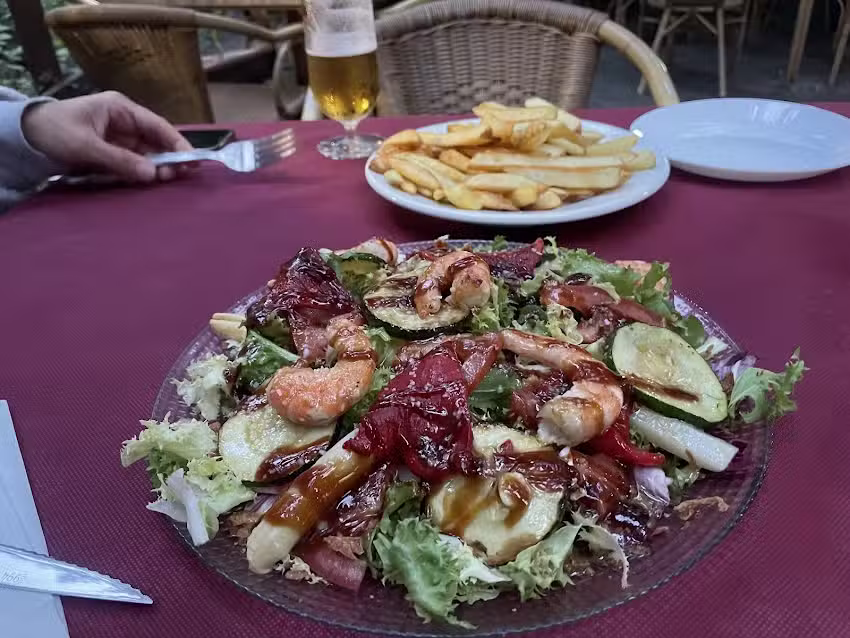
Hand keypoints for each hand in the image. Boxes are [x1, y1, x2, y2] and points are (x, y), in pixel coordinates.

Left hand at [22, 91, 192, 182]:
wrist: (23, 138)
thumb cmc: (53, 131)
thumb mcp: (86, 145)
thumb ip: (120, 160)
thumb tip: (153, 174)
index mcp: (120, 109)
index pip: (158, 126)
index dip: (177, 143)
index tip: (191, 161)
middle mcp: (124, 122)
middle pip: (156, 142)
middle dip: (168, 159)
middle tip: (176, 178)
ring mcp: (118, 138)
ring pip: (146, 155)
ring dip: (156, 168)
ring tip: (164, 182)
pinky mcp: (111, 153)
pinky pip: (133, 164)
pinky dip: (142, 173)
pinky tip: (148, 182)